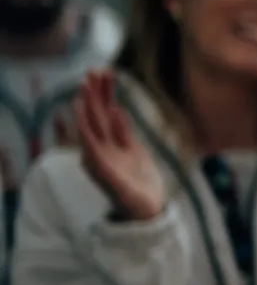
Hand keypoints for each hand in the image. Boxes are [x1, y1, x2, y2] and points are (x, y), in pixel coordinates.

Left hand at [73, 71, 165, 221]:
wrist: (147, 211)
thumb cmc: (133, 205)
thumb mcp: (120, 192)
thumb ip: (106, 174)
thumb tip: (92, 153)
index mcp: (95, 161)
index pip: (87, 131)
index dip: (84, 113)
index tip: (81, 95)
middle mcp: (100, 151)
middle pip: (95, 118)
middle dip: (92, 96)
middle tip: (90, 74)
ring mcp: (113, 147)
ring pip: (106, 116)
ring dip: (104, 95)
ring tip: (103, 73)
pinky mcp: (127, 146)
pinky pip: (120, 123)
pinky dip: (116, 108)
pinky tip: (113, 96)